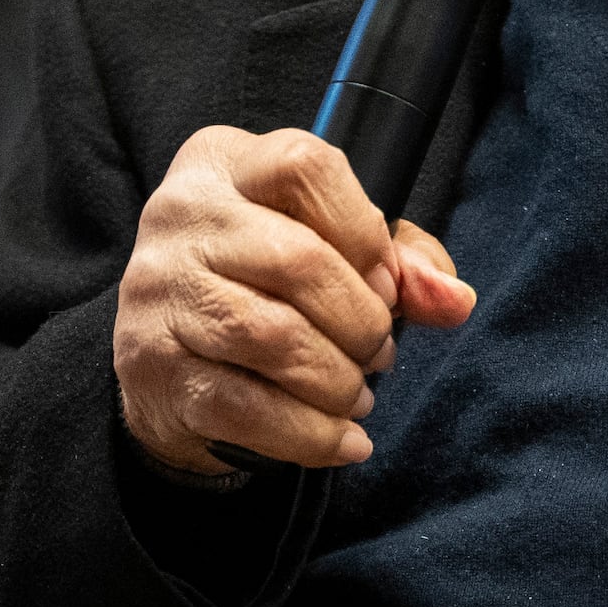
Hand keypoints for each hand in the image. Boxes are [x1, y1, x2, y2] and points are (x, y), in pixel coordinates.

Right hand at [113, 127, 472, 474]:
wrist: (166, 359)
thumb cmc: (263, 286)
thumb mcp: (334, 248)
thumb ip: (404, 262)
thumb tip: (453, 299)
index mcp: (225, 165)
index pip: (305, 168)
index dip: (364, 232)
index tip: (386, 283)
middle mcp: (180, 216)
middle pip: (300, 261)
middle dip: (362, 322)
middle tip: (379, 352)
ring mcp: (158, 292)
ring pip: (274, 338)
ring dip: (339, 381)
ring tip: (357, 393)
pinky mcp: (153, 367)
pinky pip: (247, 407)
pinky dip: (312, 434)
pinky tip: (342, 440)